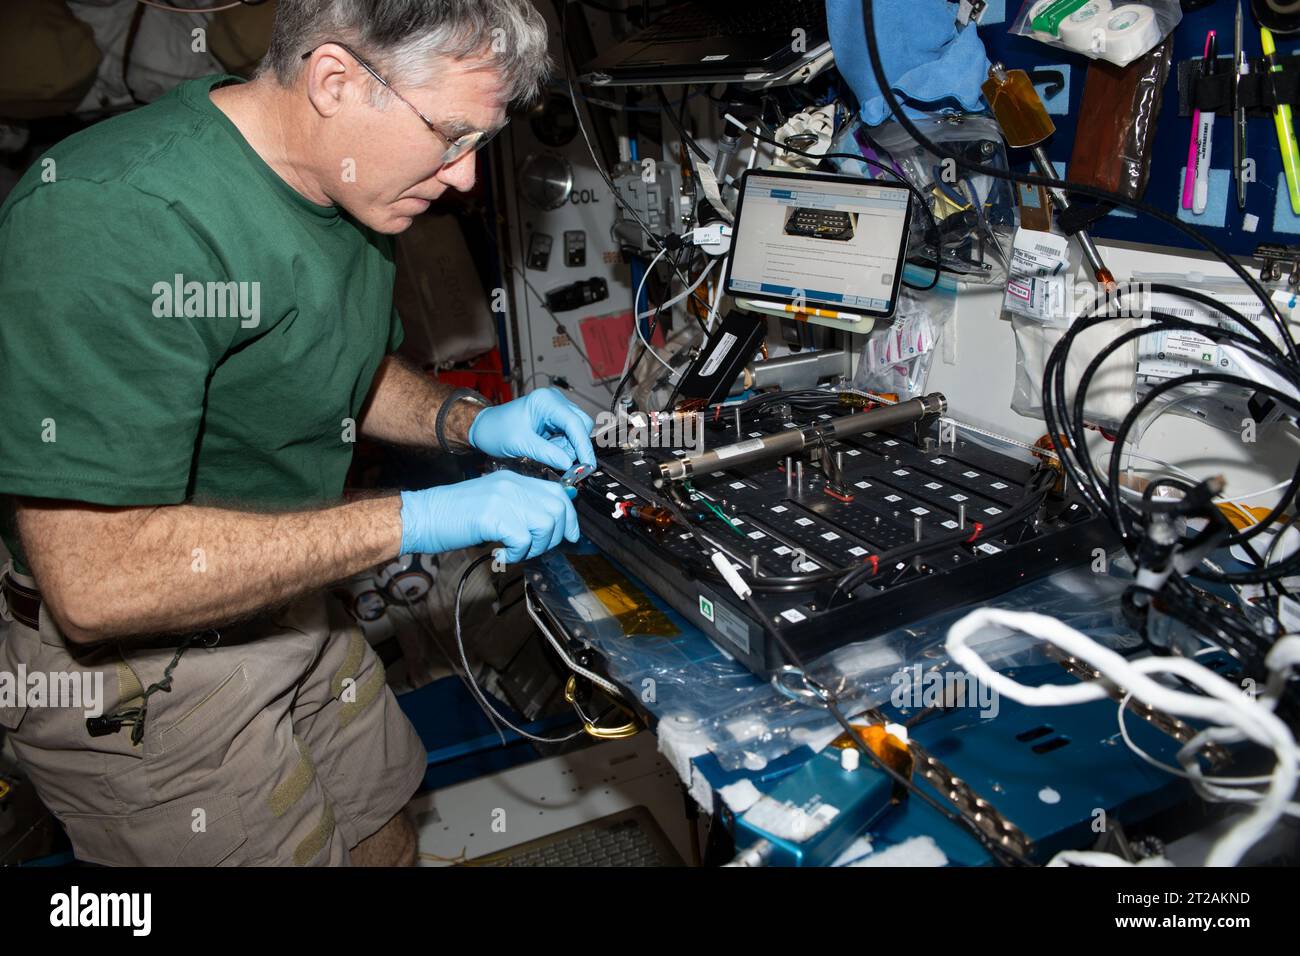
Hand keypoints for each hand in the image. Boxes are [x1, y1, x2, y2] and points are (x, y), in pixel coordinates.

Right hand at [398, 471, 578, 562]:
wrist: (422, 516)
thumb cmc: (454, 516)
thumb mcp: (493, 503)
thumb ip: (520, 507)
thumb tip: (550, 525)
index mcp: (514, 479)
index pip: (558, 492)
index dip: (569, 518)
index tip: (569, 536)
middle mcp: (512, 484)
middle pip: (558, 508)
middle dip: (556, 536)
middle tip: (536, 549)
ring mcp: (502, 498)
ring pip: (546, 525)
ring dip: (536, 547)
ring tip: (515, 552)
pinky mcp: (493, 516)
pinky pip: (524, 540)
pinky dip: (517, 555)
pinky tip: (501, 555)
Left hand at [467, 388, 595, 471]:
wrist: (484, 428)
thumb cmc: (496, 430)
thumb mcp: (521, 444)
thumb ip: (547, 454)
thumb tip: (569, 464)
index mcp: (545, 401)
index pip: (574, 422)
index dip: (583, 445)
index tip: (587, 464)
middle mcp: (554, 401)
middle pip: (580, 425)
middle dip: (576, 447)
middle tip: (569, 466)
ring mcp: (555, 410)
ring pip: (576, 432)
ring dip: (568, 449)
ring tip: (547, 455)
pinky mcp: (554, 420)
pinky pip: (568, 435)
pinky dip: (562, 448)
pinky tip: (549, 451)